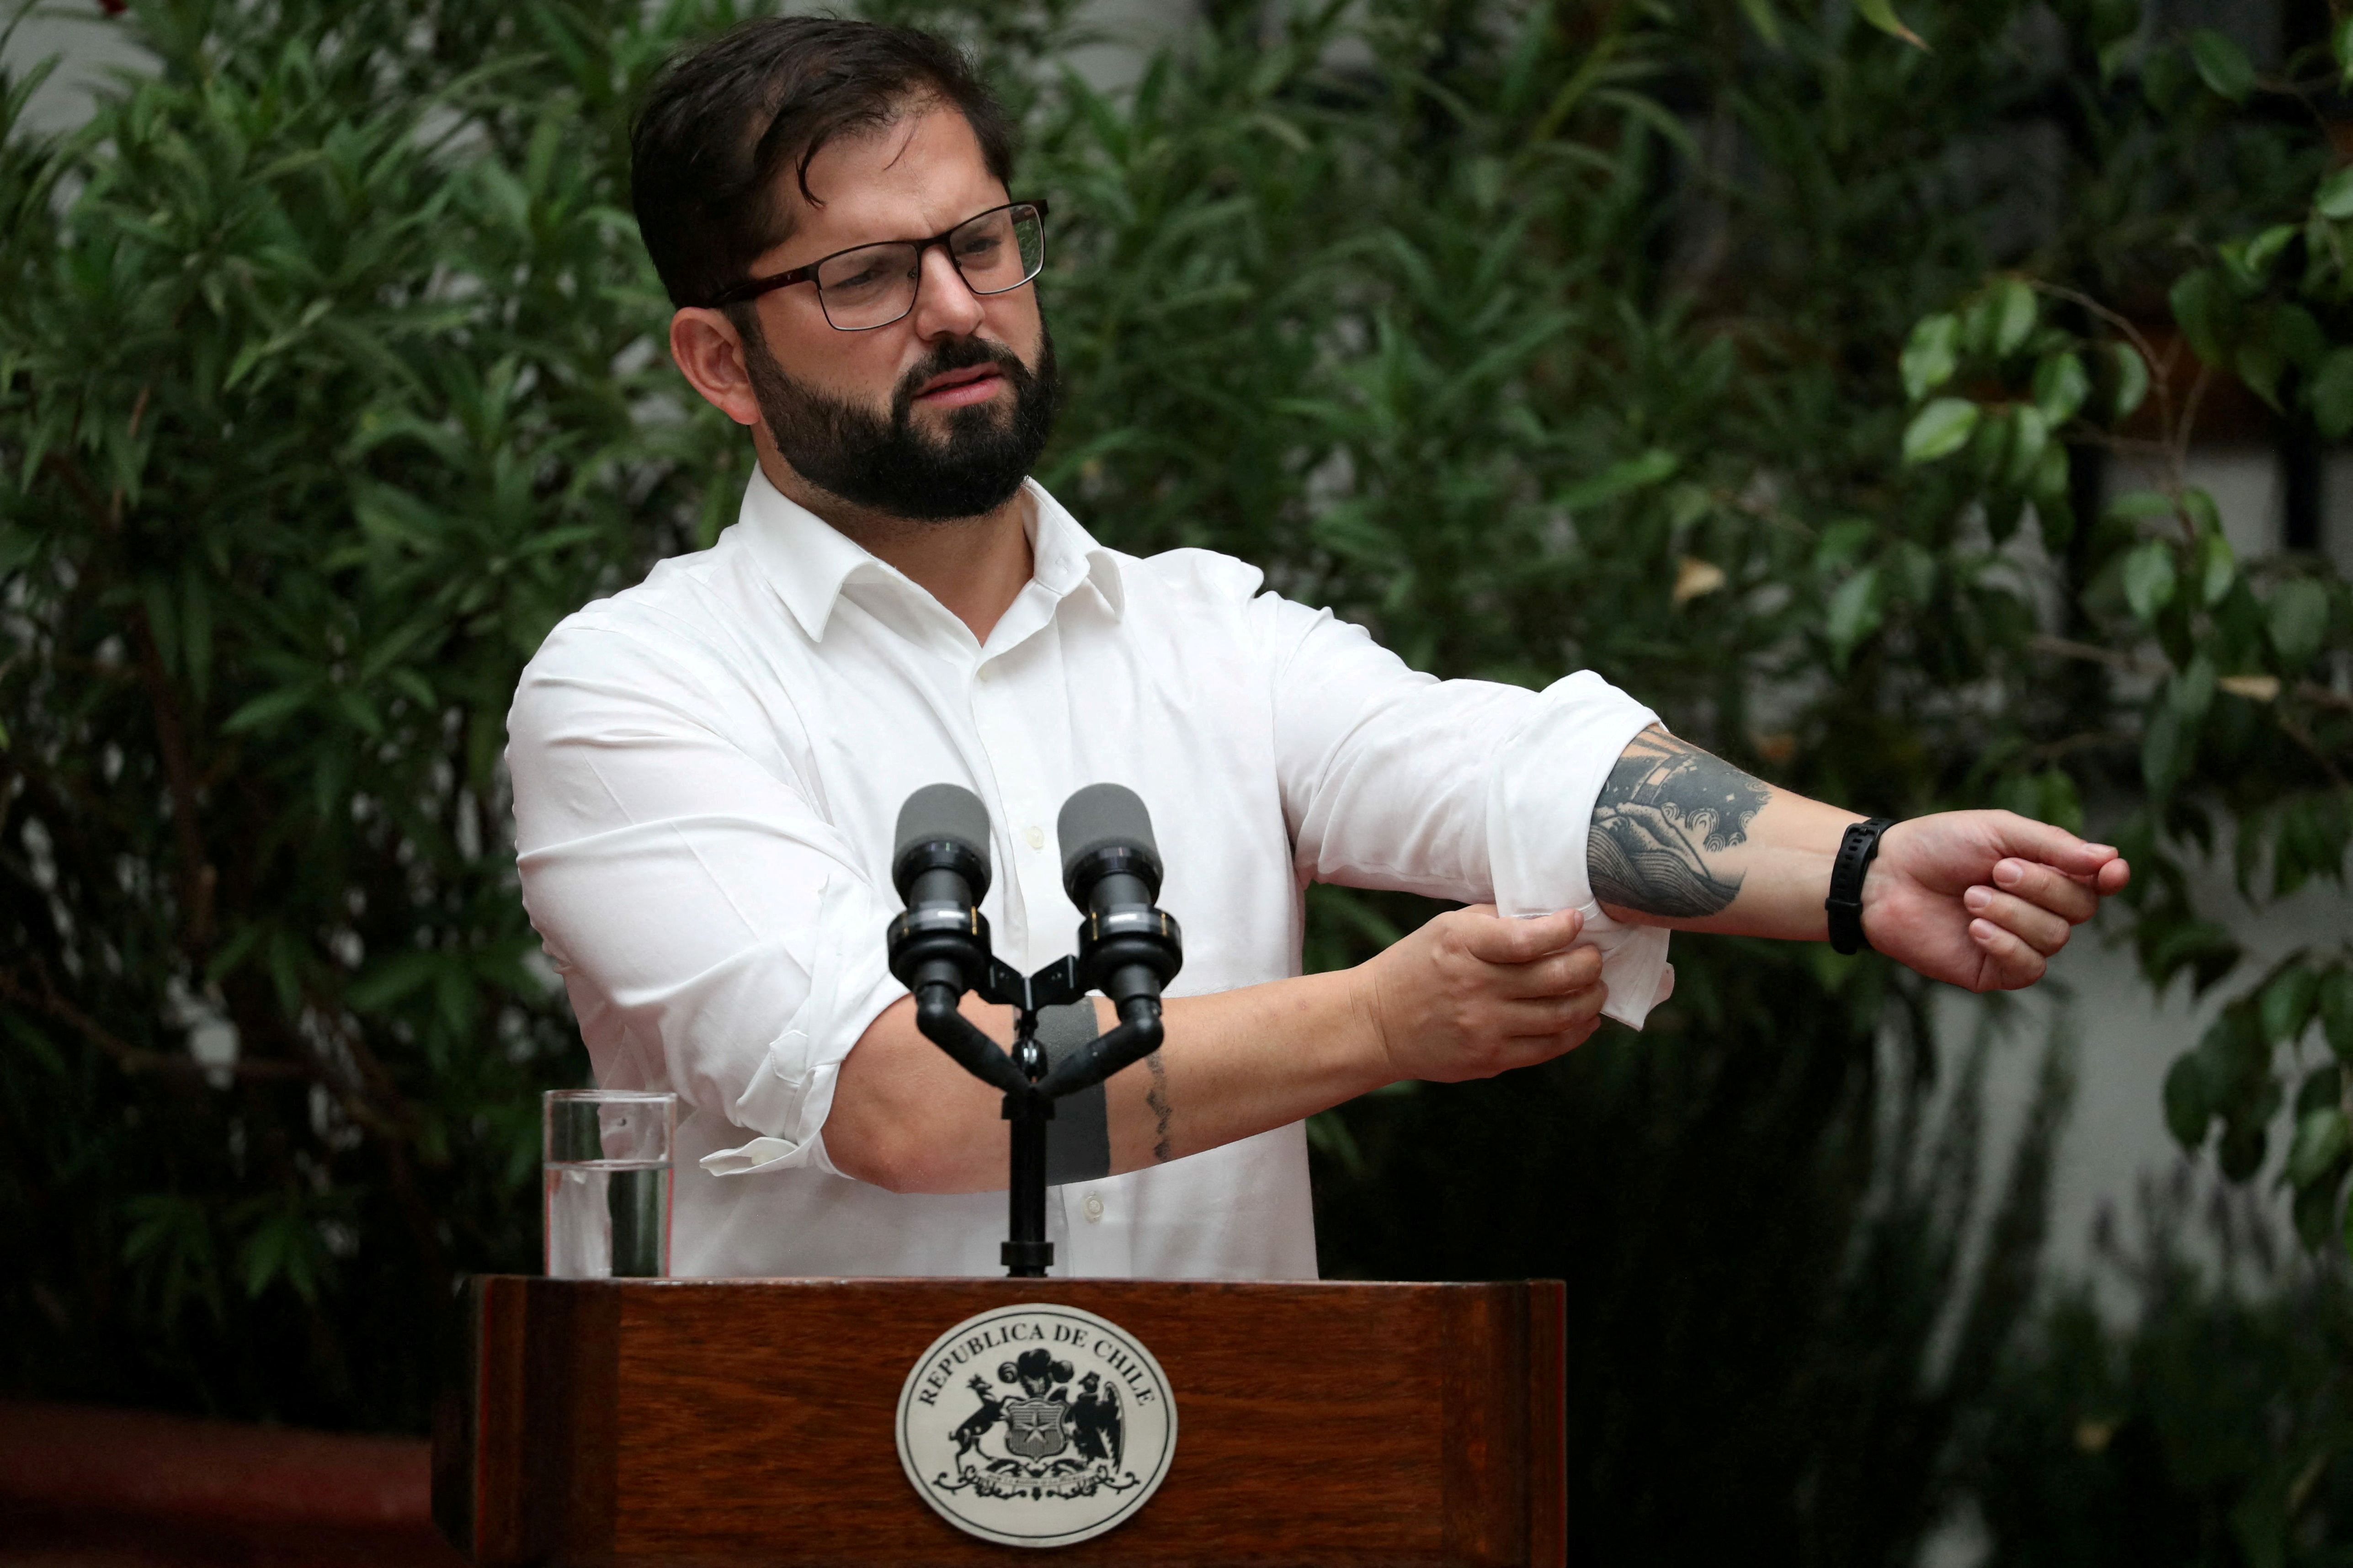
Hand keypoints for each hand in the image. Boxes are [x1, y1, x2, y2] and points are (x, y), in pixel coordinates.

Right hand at [1360, 906, 1606, 1082]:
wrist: (1376, 1023)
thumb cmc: (1416, 966)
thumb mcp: (1446, 928)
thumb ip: (1495, 921)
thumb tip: (1549, 916)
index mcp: (1463, 945)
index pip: (1527, 938)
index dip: (1563, 929)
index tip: (1577, 922)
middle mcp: (1476, 986)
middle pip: (1555, 977)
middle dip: (1589, 965)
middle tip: (1595, 958)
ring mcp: (1484, 1026)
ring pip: (1561, 1015)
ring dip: (1590, 999)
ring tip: (1596, 988)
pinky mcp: (1490, 1058)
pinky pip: (1548, 1047)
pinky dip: (1576, 1032)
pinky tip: (1584, 1019)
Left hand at [1861, 812, 2129, 991]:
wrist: (1885, 877)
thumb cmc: (1938, 846)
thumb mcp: (1997, 830)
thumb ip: (2052, 845)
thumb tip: (2110, 859)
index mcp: (2046, 870)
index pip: (2096, 882)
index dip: (2109, 878)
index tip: (2109, 873)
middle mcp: (2040, 908)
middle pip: (2080, 908)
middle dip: (2041, 887)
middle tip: (1996, 871)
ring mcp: (2019, 941)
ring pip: (2054, 938)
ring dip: (2013, 913)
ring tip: (1970, 897)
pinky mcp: (1995, 970)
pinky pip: (2028, 968)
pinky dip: (2006, 945)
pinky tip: (1974, 929)